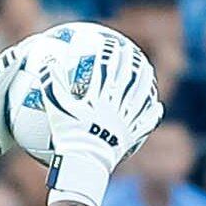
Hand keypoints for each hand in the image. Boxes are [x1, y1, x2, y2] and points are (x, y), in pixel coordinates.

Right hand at [44, 33, 162, 205]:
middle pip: (126, 79)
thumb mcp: (56, 110)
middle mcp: (116, 106)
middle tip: (131, 50)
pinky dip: (153, 115)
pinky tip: (158, 107)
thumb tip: (47, 61)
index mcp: (100, 98)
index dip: (109, 55)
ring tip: (148, 69)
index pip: (107, 71)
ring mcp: (125, 121)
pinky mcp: (131, 137)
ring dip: (145, 81)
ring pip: (139, 96)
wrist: (85, 162)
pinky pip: (145, 124)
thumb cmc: (68, 137)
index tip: (110, 43)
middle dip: (129, 62)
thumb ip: (51, 85)